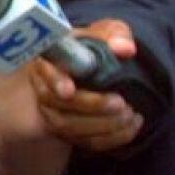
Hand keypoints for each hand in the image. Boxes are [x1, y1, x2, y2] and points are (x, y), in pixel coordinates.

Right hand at [28, 19, 144, 151]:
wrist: (92, 70)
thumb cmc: (95, 47)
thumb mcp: (104, 33)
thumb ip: (113, 34)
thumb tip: (124, 49)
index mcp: (48, 59)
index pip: (43, 70)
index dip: (54, 81)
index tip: (69, 90)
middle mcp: (43, 87)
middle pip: (55, 102)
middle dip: (90, 106)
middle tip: (121, 103)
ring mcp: (52, 112)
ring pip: (68, 127)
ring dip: (102, 125)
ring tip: (130, 115)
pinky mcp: (67, 131)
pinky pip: (84, 142)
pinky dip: (110, 139)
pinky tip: (131, 127)